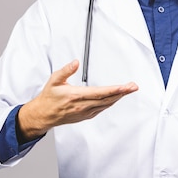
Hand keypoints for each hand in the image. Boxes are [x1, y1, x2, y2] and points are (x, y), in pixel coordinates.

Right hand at [17, 60, 138, 141]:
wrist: (44, 115)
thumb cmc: (49, 97)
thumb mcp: (54, 80)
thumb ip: (66, 70)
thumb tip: (76, 62)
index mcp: (76, 96)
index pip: (100, 93)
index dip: (114, 90)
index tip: (125, 86)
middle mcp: (82, 106)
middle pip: (107, 99)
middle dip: (122, 93)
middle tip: (133, 86)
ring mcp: (85, 112)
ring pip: (106, 105)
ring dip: (118, 97)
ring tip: (128, 90)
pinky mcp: (86, 116)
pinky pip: (102, 109)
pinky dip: (110, 103)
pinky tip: (115, 98)